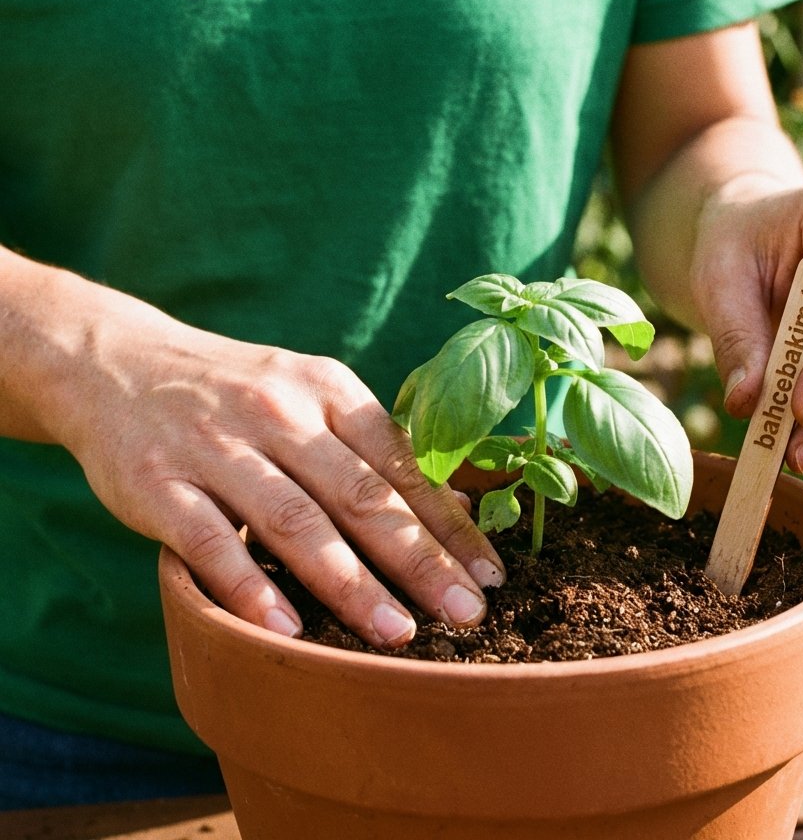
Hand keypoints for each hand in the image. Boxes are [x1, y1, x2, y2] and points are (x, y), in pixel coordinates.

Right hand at [46, 290, 505, 648]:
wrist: (118, 362)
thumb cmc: (238, 391)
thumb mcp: (310, 393)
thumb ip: (372, 445)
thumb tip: (455, 503)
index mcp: (327, 389)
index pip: (403, 463)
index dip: (450, 523)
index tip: (490, 576)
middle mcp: (279, 413)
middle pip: (360, 495)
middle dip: (419, 559)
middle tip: (465, 615)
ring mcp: (216, 448)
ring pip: (295, 520)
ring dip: (349, 582)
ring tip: (396, 633)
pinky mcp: (158, 483)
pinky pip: (208, 541)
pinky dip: (248, 588)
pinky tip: (286, 631)